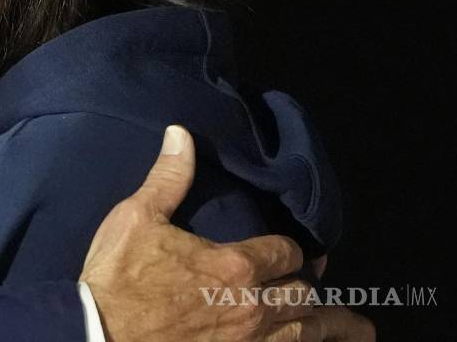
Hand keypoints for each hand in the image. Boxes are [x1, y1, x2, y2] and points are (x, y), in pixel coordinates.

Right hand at [80, 125, 374, 340]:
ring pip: (305, 335)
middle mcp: (251, 307)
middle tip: (321, 285)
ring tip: (358, 329)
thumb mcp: (136, 218)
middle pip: (304, 297)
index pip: (286, 254)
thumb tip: (180, 134)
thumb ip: (168, 178)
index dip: (293, 252)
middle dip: (315, 288)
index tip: (297, 253)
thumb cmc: (115, 278)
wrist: (98, 336)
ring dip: (333, 328)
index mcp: (233, 265)